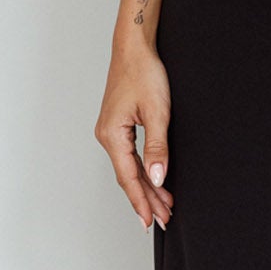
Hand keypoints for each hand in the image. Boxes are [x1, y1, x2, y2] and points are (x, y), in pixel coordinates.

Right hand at [95, 46, 174, 231]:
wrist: (134, 48)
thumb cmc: (143, 73)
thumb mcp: (157, 112)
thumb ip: (158, 148)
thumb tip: (157, 177)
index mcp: (112, 135)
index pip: (128, 178)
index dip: (140, 201)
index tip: (150, 221)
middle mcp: (107, 136)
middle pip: (128, 177)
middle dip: (146, 199)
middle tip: (163, 219)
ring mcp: (111, 132)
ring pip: (129, 168)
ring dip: (147, 187)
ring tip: (163, 206)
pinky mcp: (118, 126)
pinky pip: (129, 156)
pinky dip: (143, 171)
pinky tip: (155, 181)